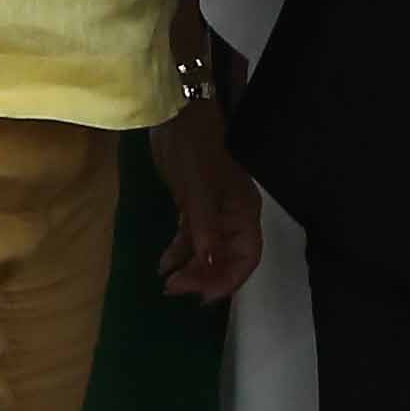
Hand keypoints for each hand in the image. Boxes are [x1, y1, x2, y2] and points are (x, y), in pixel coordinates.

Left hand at [153, 90, 261, 301]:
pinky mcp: (192, 202)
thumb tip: (211, 267)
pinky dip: (178, 251)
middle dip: (203, 277)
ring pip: (206, 250)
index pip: (246, 256)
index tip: (202, 298)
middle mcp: (232, 215)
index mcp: (243, 211)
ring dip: (189, 268)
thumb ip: (205, 230)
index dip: (229, 280)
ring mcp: (212, 209)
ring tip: (167, 283)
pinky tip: (163, 263)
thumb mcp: (199, 190)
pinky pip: (189, 236)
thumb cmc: (194, 147)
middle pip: (225, 258)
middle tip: (175, 289)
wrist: (176, 112)